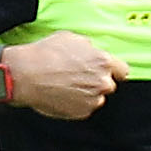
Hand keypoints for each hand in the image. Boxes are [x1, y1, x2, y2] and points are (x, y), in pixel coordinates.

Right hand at [7, 32, 126, 119]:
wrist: (26, 75)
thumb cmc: (45, 54)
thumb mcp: (71, 38)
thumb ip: (89, 47)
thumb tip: (92, 50)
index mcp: (103, 62)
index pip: (123, 71)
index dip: (114, 71)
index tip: (107, 72)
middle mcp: (102, 82)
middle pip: (109, 85)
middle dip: (97, 81)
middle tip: (79, 77)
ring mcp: (92, 99)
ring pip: (96, 98)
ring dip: (87, 93)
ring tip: (67, 85)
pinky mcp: (81, 112)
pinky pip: (84, 108)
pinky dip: (76, 103)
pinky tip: (63, 94)